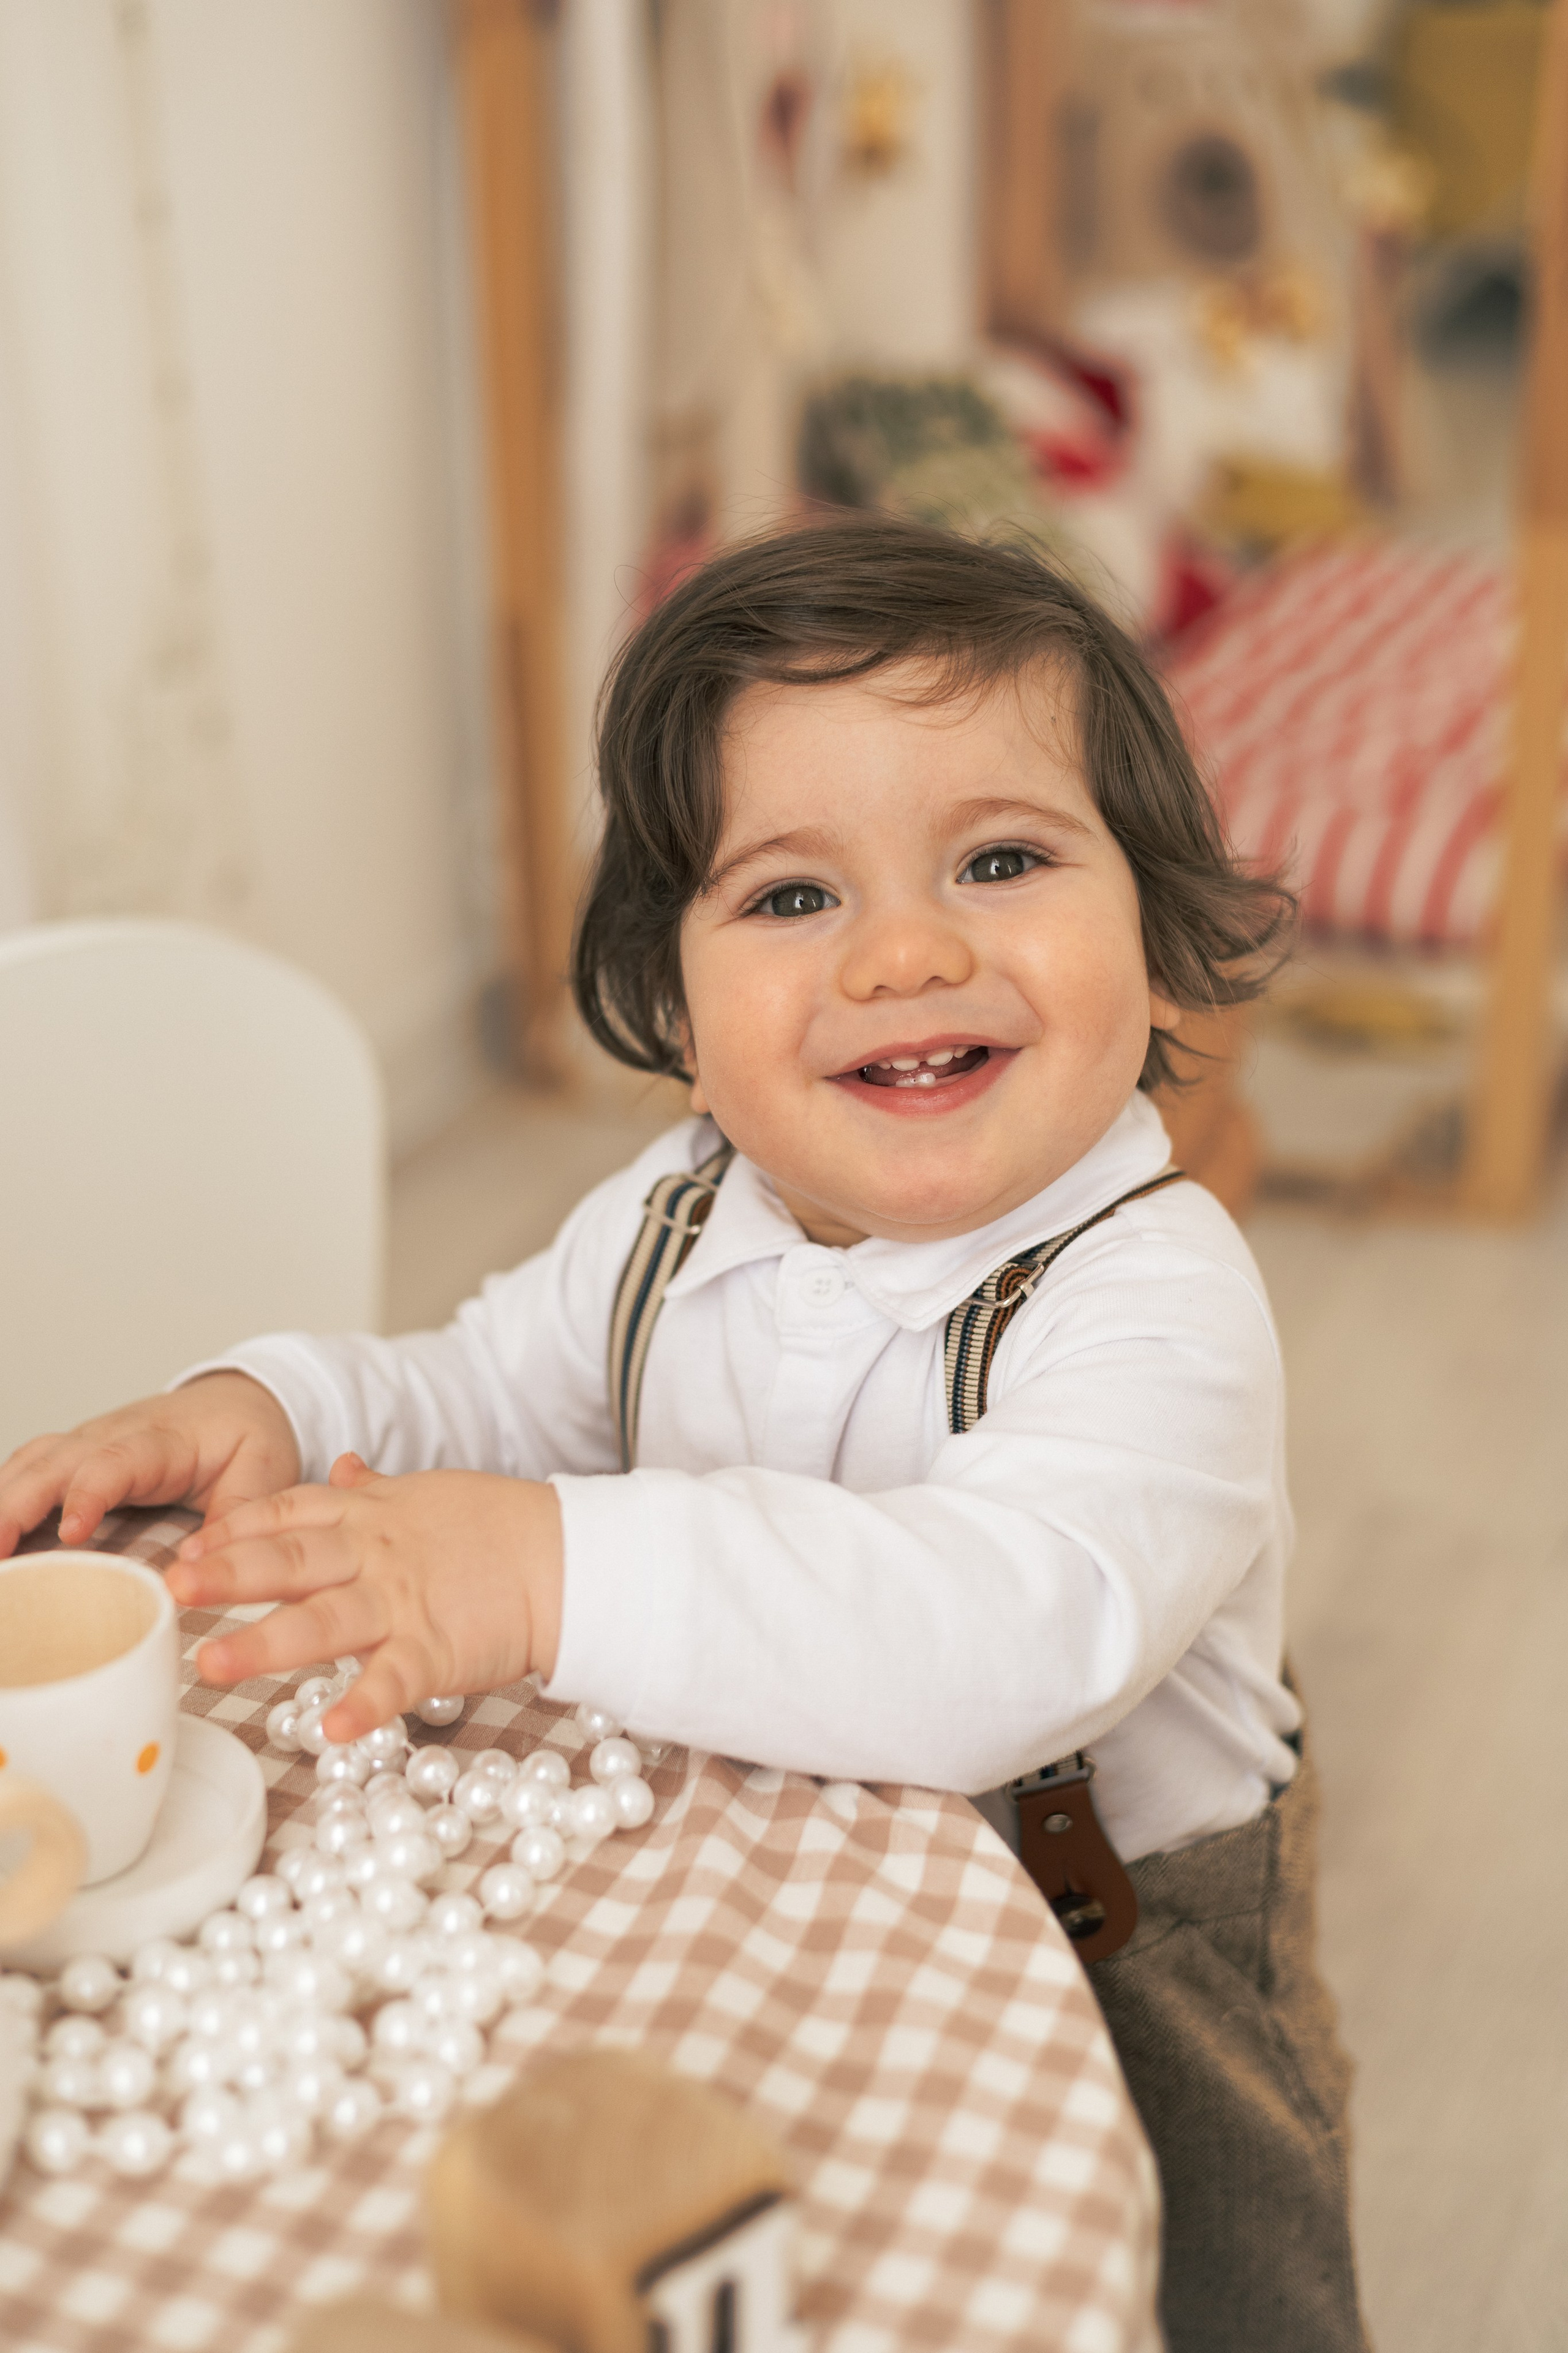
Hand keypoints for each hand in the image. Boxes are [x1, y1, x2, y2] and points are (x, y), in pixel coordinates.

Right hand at [0, 1375, 300, 1558]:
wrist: (241, 1399)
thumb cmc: (250, 1436)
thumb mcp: (265, 1472)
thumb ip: (238, 1517)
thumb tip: (200, 1567)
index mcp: (163, 1440)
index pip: (115, 1462)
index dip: (88, 1495)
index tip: (69, 1534)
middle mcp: (114, 1434)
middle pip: (53, 1461)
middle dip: (16, 1504)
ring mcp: (88, 1441)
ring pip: (30, 1462)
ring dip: (2, 1501)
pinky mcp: (76, 1455)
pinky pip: (27, 1470)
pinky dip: (5, 1497)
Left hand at [166, 1453, 563, 1738]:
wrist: (567, 1557)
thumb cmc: (496, 1528)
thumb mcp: (426, 1495)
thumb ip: (374, 1488)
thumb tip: (343, 1465)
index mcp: (369, 1516)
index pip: (288, 1514)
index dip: (234, 1530)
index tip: (187, 1546)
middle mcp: (376, 1554)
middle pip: (292, 1560)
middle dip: (229, 1573)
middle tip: (174, 1586)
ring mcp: (404, 1602)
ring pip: (325, 1620)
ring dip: (267, 1643)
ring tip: (214, 1664)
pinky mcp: (438, 1649)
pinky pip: (394, 1680)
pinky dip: (364, 1705)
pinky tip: (331, 1730)